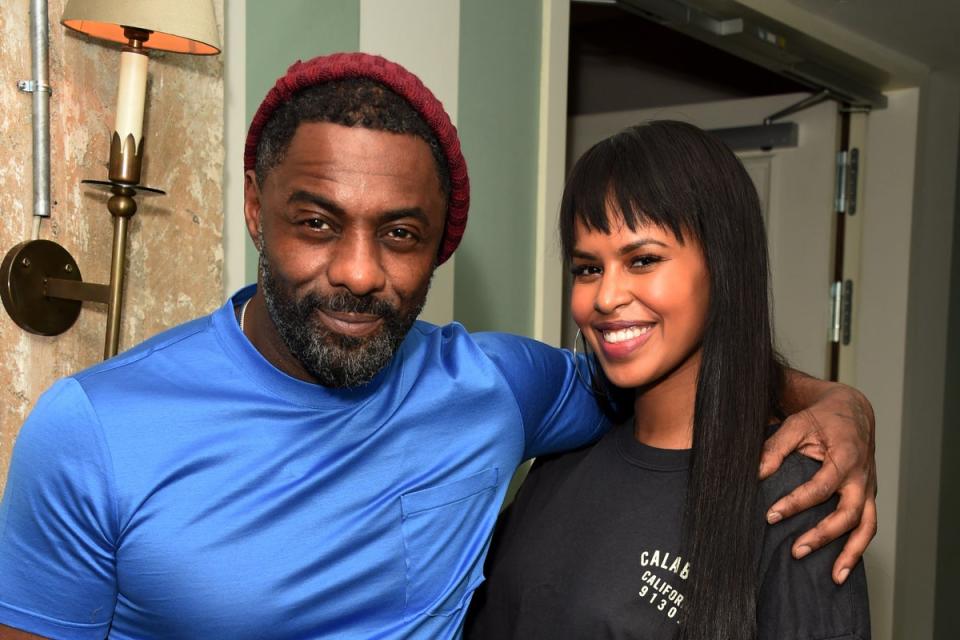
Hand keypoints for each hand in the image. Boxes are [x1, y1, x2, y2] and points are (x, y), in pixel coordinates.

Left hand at [759, 381, 876, 583]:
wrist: (852, 412)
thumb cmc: (820, 419)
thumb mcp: (796, 425)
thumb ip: (775, 448)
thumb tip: (755, 473)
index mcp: (844, 457)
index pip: (820, 487)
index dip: (796, 503)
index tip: (771, 515)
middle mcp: (861, 477)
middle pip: (848, 514)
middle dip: (823, 535)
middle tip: (795, 551)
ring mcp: (868, 490)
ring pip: (867, 527)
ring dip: (851, 554)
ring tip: (834, 578)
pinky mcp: (867, 498)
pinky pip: (868, 527)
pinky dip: (858, 549)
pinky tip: (842, 569)